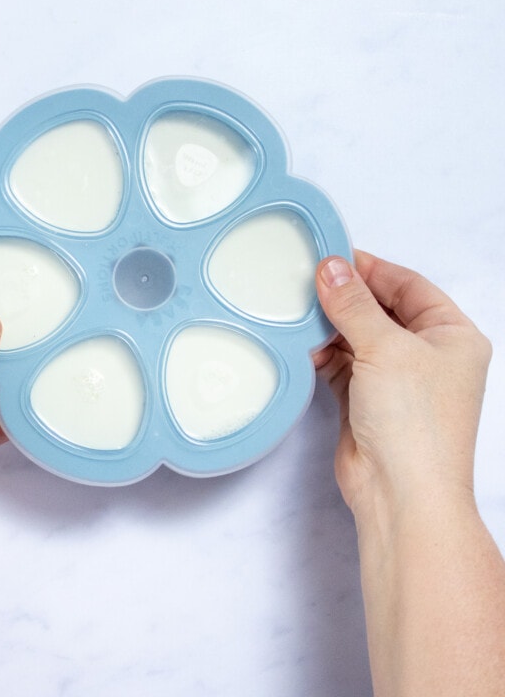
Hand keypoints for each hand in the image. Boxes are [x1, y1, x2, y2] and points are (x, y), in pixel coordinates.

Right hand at [312, 250, 490, 517]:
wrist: (400, 493)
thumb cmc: (415, 423)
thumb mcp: (386, 349)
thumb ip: (354, 305)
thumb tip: (330, 268)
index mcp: (451, 335)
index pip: (409, 286)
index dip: (371, 269)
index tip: (333, 255)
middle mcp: (426, 355)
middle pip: (380, 310)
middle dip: (346, 297)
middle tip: (308, 280)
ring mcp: (395, 380)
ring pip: (357, 337)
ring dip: (330, 325)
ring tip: (298, 309)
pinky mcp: (365, 400)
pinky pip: (341, 364)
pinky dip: (321, 354)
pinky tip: (302, 344)